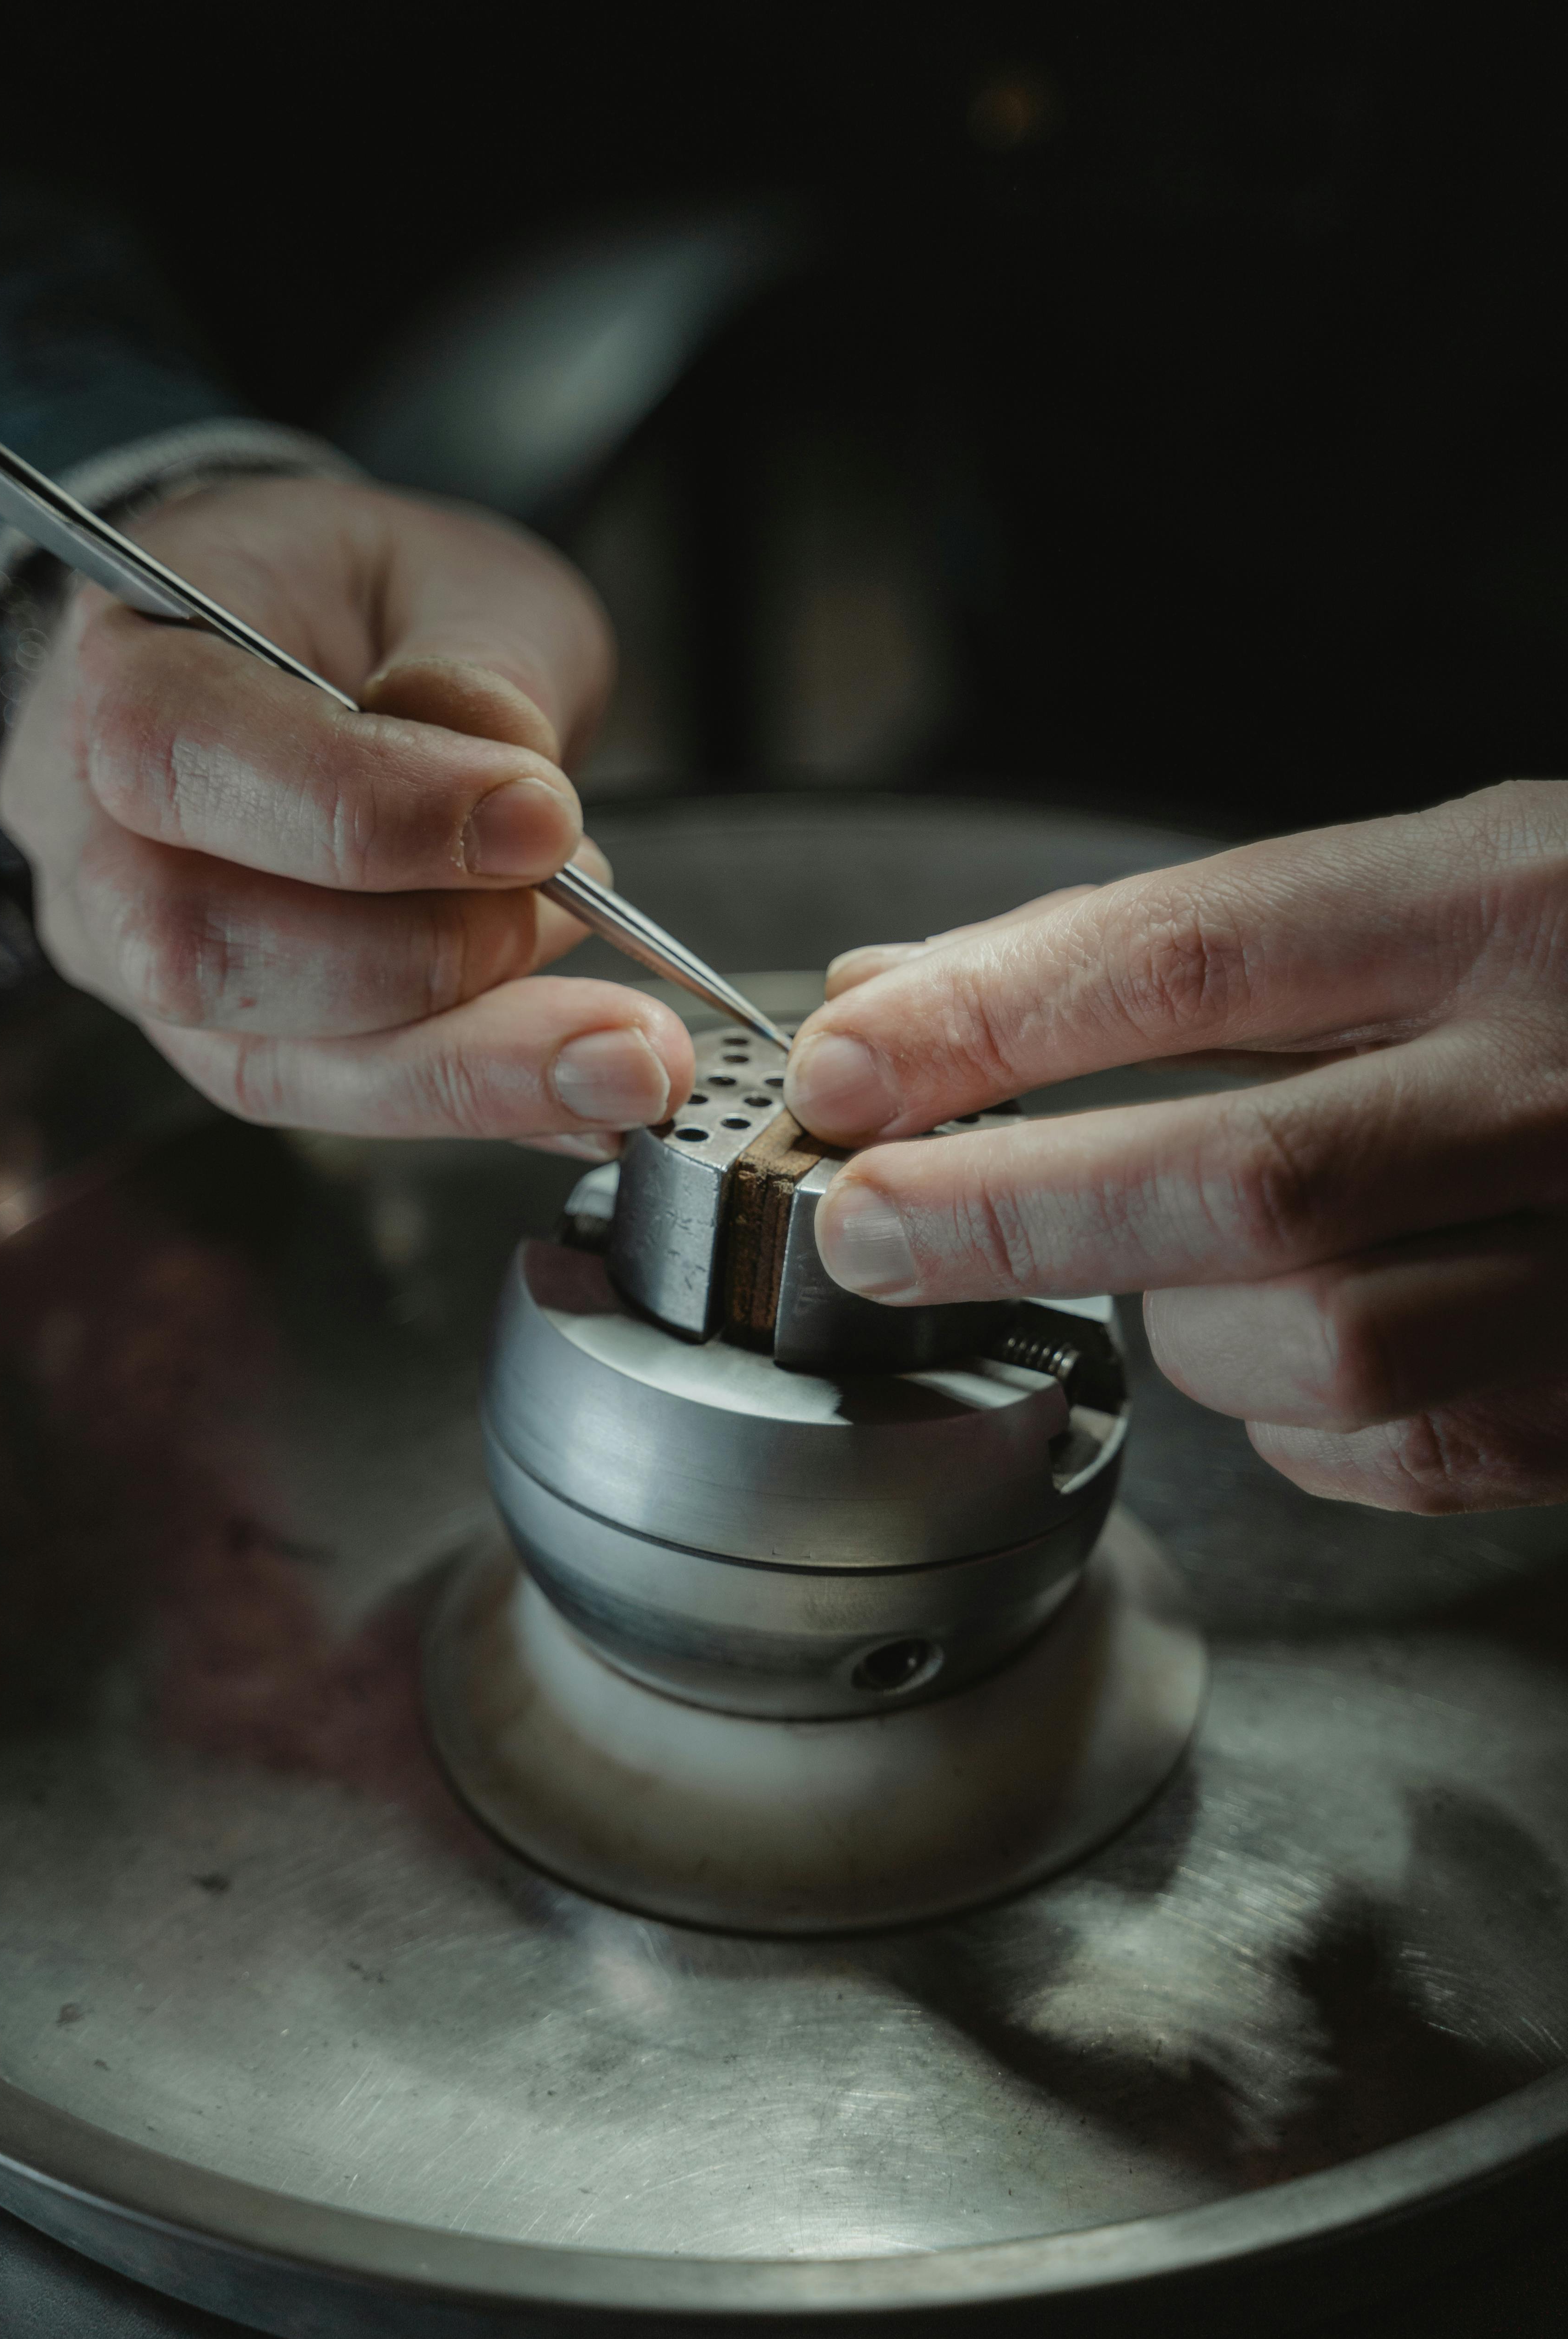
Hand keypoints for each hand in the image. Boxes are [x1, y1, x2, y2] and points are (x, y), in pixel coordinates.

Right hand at [0, 473, 691, 1149]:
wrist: (309, 654)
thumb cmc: (360, 599)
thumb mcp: (451, 570)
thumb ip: (479, 664)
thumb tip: (508, 783)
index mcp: (119, 661)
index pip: (178, 752)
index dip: (358, 810)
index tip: (534, 820)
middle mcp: (92, 831)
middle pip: (200, 947)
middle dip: (422, 963)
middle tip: (589, 920)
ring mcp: (138, 957)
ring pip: (270, 1062)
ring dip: (467, 1070)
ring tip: (628, 1053)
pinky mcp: (224, 1041)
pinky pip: (337, 1099)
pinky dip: (483, 1099)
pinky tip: (592, 1090)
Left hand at [781, 783, 1567, 1512]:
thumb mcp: (1402, 887)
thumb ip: (1146, 948)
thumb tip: (893, 1003)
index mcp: (1500, 903)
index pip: (1187, 958)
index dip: (987, 1023)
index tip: (842, 1069)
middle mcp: (1561, 1079)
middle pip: (1243, 1179)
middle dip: (1019, 1211)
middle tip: (868, 1230)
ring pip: (1316, 1345)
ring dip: (1186, 1323)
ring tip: (1169, 1267)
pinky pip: (1395, 1451)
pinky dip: (1295, 1421)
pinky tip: (1291, 1349)